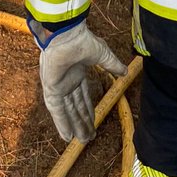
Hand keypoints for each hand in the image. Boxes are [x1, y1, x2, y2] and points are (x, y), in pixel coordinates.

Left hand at [38, 22, 125, 142]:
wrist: (66, 34)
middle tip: (89, 138)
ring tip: (81, 142)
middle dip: (83, 122)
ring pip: (68, 112)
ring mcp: (58, 86)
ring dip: (74, 126)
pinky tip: (66, 136)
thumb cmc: (82, 39)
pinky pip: (57, 110)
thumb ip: (112, 65)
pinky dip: (61, 123)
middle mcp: (67, 82)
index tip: (94, 123)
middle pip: (76, 108)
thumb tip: (125, 71)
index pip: (84, 97)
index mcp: (78, 74)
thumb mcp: (102, 55)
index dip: (89, 111)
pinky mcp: (51, 89)